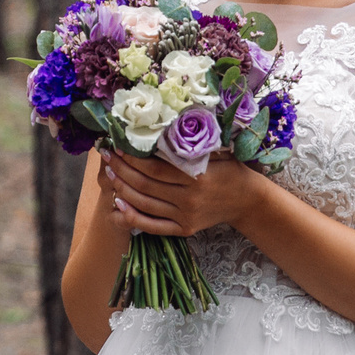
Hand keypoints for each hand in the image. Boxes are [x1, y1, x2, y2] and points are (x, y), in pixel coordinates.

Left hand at [100, 149, 273, 238]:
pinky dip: (133, 216)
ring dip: (122, 189)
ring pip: (145, 204)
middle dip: (122, 170)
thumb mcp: (216, 151)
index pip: (155, 167)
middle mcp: (190, 198)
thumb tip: (161, 124)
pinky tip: (118, 204)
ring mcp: (186, 216)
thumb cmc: (229, 169)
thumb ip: (192, 143)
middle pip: (146, 185)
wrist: (246, 200)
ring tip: (110, 175)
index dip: (133, 158)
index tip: (118, 145)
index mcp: (197, 176)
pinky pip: (153, 225)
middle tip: (107, 157)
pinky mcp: (184, 229)